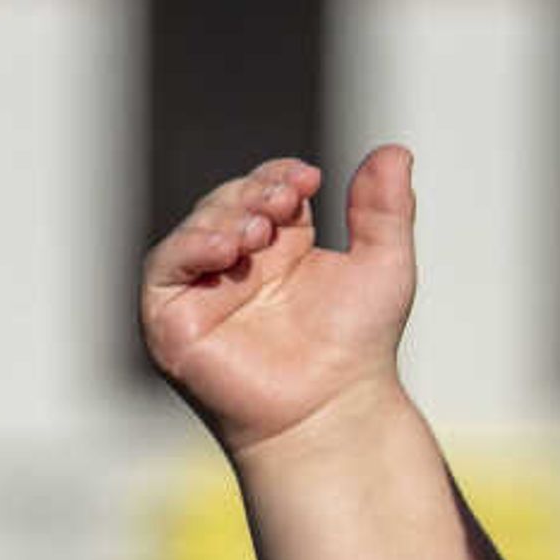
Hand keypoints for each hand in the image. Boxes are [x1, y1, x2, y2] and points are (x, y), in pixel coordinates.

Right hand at [140, 150, 419, 459]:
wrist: (336, 409)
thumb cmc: (360, 345)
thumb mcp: (383, 266)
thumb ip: (386, 209)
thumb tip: (395, 150)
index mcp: (282, 247)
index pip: (267, 191)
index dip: (280, 177)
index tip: (309, 177)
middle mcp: (238, 264)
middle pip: (228, 204)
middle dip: (253, 194)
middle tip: (285, 200)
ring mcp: (202, 290)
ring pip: (195, 230)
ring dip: (223, 217)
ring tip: (259, 229)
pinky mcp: (172, 319)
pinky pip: (163, 269)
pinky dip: (188, 249)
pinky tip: (224, 248)